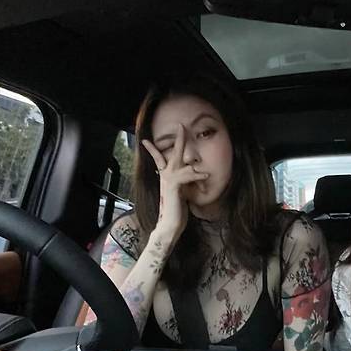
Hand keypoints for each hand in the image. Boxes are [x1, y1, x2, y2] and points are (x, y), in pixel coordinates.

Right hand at [141, 124, 207, 243]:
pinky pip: (186, 175)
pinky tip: (205, 176)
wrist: (169, 225)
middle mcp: (166, 176)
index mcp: (166, 177)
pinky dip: (196, 175)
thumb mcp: (180, 195)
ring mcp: (169, 180)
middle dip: (178, 139)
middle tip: (180, 125)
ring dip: (194, 168)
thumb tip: (188, 180)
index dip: (153, 149)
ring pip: (181, 163)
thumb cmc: (176, 212)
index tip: (145, 141)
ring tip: (205, 172)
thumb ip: (182, 185)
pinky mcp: (174, 186)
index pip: (158, 159)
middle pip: (171, 153)